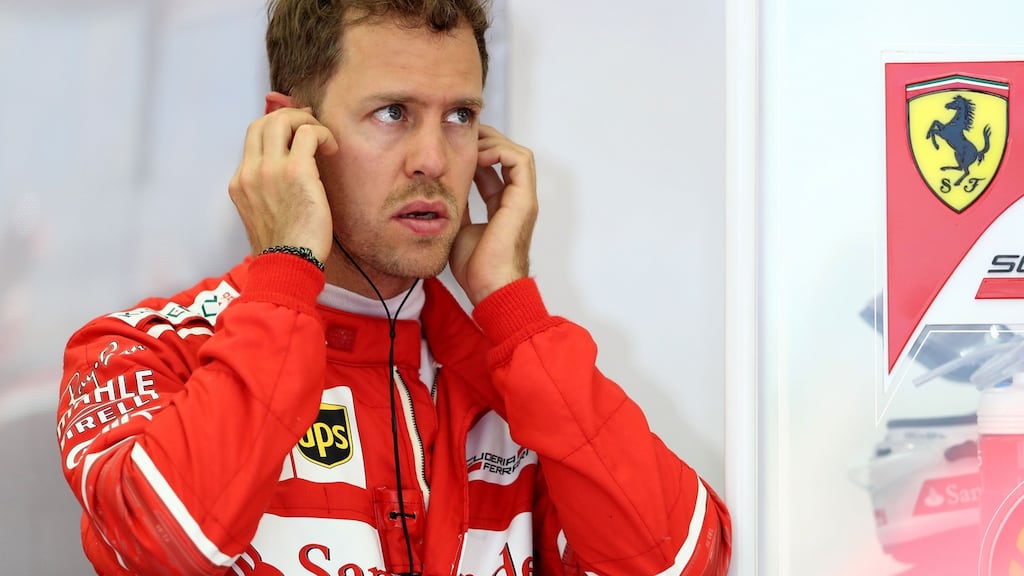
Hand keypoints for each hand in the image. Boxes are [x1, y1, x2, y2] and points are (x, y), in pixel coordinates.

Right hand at [228, 106, 338, 262]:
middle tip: (311, 127)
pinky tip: (332, 149)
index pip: (253, 137)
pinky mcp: (296, 172)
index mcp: (241, 182)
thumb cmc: (285, 246)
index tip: (296, 131)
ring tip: (322, 138)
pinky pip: (308, 133)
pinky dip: (323, 134)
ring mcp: (270, 169)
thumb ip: (269, 189)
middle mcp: (251, 172)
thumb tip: (290, 171)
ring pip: (283, 120)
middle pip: (264, 121)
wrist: (287, 265)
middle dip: (291, 116)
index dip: (277, 126)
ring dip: (306, 121)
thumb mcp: (264, 213)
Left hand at [449, 125, 537, 305]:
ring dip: (493, 143)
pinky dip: (499, 151)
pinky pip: (519, 161)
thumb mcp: (458, 227)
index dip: (476, 153)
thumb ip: (457, 206)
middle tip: (461, 135)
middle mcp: (516, 200)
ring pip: (516, 153)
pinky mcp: (524, 200)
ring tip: (469, 142)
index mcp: (503, 207)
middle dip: (485, 141)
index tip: (455, 146)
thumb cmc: (476, 269)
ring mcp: (523, 199)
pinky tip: (477, 155)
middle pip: (507, 156)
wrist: (489, 288)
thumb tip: (441, 190)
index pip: (494, 169)